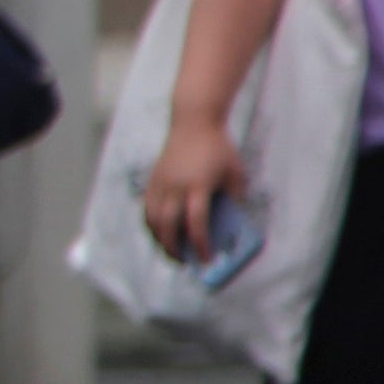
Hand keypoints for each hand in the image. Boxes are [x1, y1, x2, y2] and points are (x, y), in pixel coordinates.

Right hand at [140, 113, 245, 263]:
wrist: (193, 121)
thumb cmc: (219, 148)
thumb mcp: (236, 173)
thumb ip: (234, 197)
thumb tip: (229, 222)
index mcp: (198, 185)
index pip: (196, 223)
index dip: (201, 244)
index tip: (207, 259)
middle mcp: (175, 186)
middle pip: (168, 225)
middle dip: (174, 248)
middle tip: (184, 262)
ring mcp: (161, 183)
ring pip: (153, 219)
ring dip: (159, 239)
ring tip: (170, 251)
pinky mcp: (153, 180)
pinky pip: (148, 209)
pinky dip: (152, 225)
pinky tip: (160, 233)